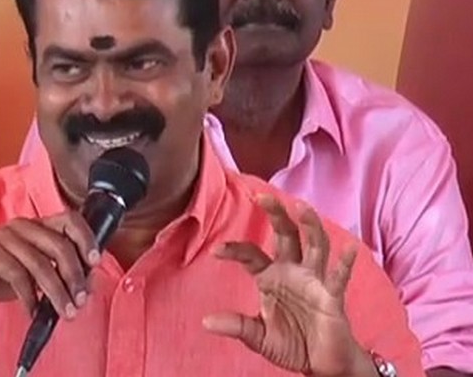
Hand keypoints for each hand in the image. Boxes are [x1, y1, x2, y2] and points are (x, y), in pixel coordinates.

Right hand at [0, 211, 99, 319]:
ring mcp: (4, 236)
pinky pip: (17, 275)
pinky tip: (33, 312)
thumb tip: (88, 282)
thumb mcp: (30, 272)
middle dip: (75, 275)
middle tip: (81, 299)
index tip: (95, 262)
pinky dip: (30, 297)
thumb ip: (56, 272)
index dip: (86, 238)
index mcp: (36, 225)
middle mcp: (22, 226)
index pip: (70, 219)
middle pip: (60, 244)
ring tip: (65, 312)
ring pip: (41, 263)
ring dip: (57, 292)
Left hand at [203, 195, 373, 376]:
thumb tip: (206, 321)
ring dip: (310, 225)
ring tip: (301, 207)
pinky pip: (339, 276)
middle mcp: (293, 270)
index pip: (251, 254)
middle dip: (276, 214)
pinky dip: (345, 262)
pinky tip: (350, 247)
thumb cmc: (290, 343)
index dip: (235, 250)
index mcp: (270, 276)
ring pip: (314, 245)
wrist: (320, 364)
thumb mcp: (259, 336)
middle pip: (286, 234)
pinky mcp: (332, 295)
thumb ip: (238, 326)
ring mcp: (314, 280)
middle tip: (262, 197)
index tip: (217, 250)